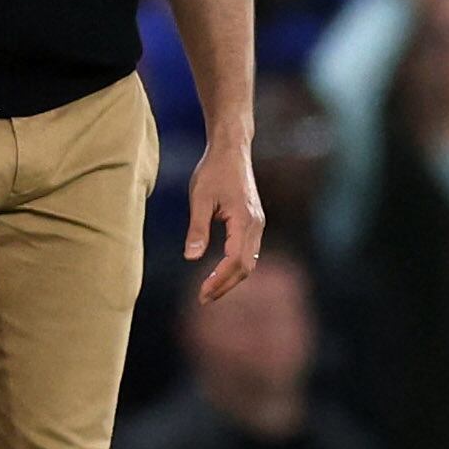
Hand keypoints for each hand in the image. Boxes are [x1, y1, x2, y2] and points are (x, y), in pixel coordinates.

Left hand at [186, 136, 263, 303]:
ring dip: (231, 278)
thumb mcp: (199, 198)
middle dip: (225, 285)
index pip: (235, 261)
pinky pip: (248, 252)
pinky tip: (220, 272)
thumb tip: (191, 258)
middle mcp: (256, 225)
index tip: (202, 293)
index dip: (219, 280)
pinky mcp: (253, 222)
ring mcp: (257, 224)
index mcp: (244, 220)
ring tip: (210, 290)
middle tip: (203, 298)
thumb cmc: (214, 171)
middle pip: (246, 267)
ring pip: (249, 261)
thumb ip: (197, 229)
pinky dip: (235, 267)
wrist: (231, 150)